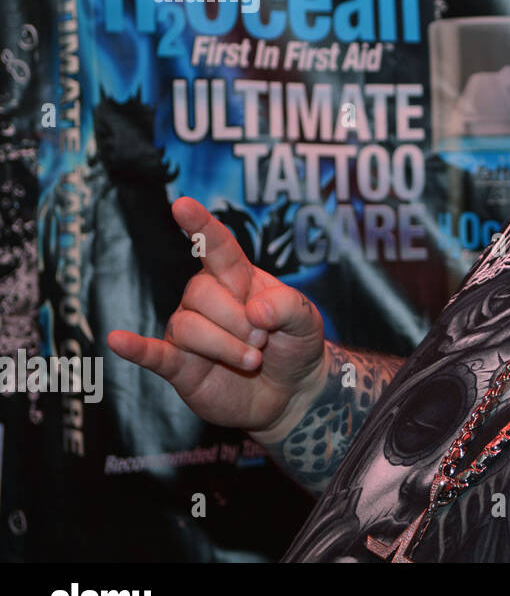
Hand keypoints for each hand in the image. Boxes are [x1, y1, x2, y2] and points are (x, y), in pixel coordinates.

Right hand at [106, 197, 327, 438]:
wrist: (292, 391)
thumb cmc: (295, 344)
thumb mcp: (306, 319)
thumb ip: (288, 305)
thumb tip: (256, 310)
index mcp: (237, 276)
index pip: (216, 246)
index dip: (201, 225)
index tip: (183, 205)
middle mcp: (206, 298)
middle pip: (202, 294)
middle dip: (238, 320)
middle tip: (263, 339)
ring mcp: (189, 331)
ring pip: (187, 326)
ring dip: (224, 345)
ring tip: (252, 359)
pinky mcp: (179, 365)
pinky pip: (152, 354)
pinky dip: (135, 348)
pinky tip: (118, 341)